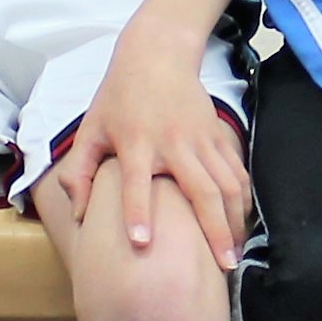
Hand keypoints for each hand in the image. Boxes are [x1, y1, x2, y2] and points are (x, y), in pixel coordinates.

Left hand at [52, 12, 249, 269]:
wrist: (157, 54)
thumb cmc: (118, 97)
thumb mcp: (91, 129)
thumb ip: (80, 172)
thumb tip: (79, 216)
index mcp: (136, 142)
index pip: (135, 181)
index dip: (137, 211)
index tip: (142, 243)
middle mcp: (173, 142)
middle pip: (201, 190)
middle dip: (214, 229)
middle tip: (223, 266)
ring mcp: (201, 138)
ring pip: (227, 184)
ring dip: (234, 220)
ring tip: (236, 254)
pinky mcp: (219, 134)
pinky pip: (237, 171)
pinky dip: (243, 199)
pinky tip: (242, 222)